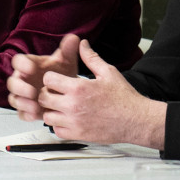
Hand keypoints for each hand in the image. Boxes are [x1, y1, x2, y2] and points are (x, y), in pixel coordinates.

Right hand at [7, 34, 81, 120]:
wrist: (66, 90)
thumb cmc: (62, 73)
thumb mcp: (66, 61)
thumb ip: (67, 50)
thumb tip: (73, 39)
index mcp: (28, 65)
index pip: (18, 61)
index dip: (23, 65)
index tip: (32, 69)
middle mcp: (23, 80)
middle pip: (12, 83)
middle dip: (21, 88)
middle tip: (32, 92)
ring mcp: (23, 95)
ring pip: (14, 99)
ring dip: (23, 104)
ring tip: (35, 106)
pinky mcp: (26, 109)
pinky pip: (21, 113)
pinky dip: (26, 114)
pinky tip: (35, 114)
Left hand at [31, 38, 165, 148]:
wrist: (136, 120)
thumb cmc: (124, 98)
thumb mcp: (108, 72)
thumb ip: (91, 58)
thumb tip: (82, 44)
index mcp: (79, 88)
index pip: (48, 80)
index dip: (52, 78)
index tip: (58, 81)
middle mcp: (73, 105)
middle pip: (43, 98)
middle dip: (48, 94)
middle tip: (57, 94)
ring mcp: (74, 122)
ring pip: (47, 117)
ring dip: (52, 111)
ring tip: (62, 108)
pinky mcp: (78, 135)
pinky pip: (56, 131)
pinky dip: (59, 126)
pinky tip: (69, 120)